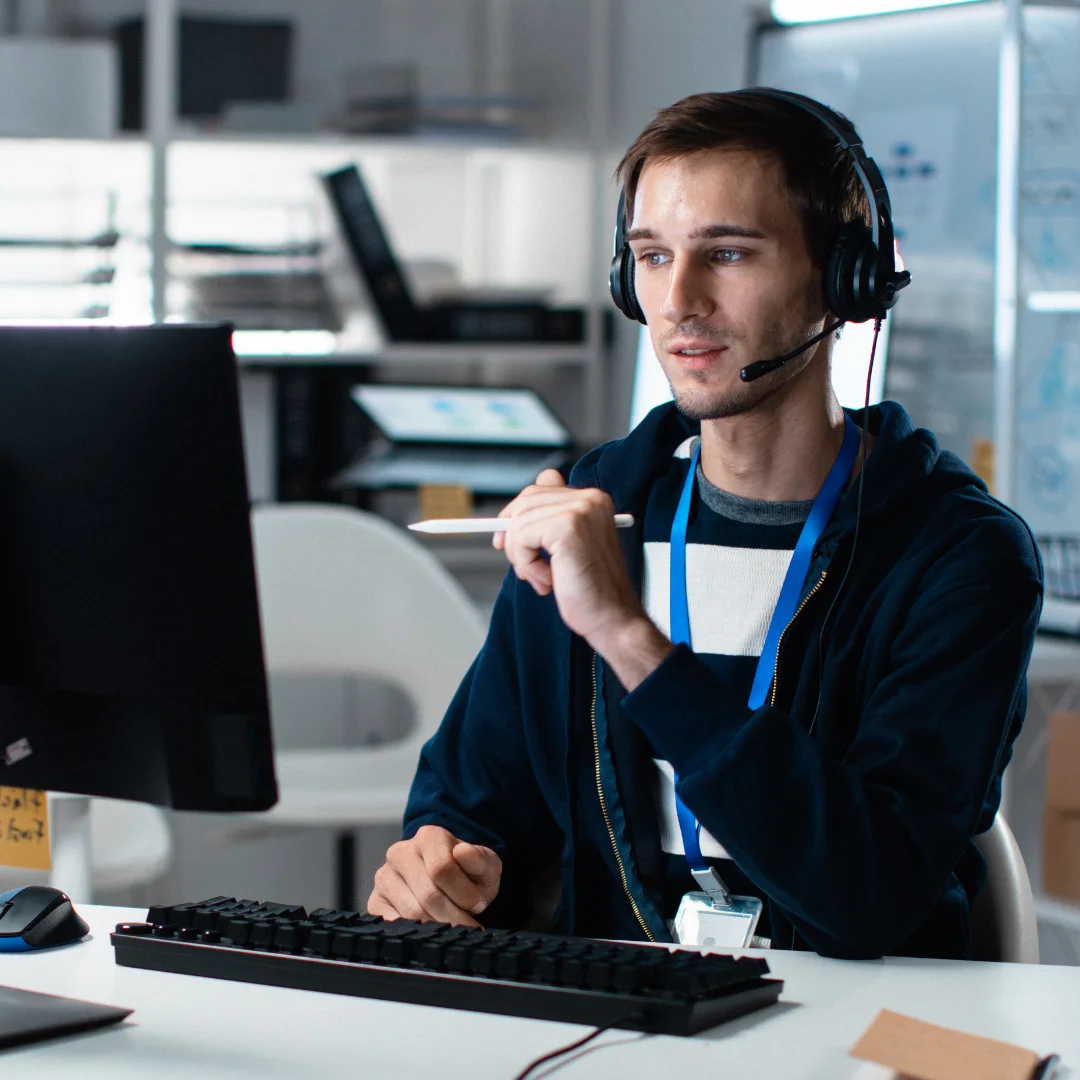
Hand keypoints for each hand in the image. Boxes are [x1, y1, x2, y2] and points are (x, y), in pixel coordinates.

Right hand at [368, 825, 501, 926]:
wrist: (449, 884)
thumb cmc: (468, 874)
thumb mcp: (484, 866)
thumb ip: (479, 859)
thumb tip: (463, 852)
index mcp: (428, 836)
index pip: (441, 868)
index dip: (463, 893)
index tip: (478, 904)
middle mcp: (400, 852)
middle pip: (428, 894)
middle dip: (454, 915)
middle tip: (469, 925)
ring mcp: (384, 877)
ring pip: (412, 912)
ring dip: (438, 925)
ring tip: (453, 925)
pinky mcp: (375, 902)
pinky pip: (394, 924)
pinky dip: (417, 933)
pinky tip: (432, 930)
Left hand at [493, 469, 643, 646]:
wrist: (612, 618)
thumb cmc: (591, 590)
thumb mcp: (566, 548)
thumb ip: (547, 523)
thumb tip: (512, 513)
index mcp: (593, 500)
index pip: (541, 487)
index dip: (519, 514)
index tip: (509, 539)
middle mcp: (590, 499)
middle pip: (525, 501)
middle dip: (514, 536)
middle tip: (525, 567)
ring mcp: (580, 510)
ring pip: (518, 521)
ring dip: (521, 556)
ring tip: (543, 578)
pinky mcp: (567, 527)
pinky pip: (521, 537)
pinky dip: (525, 563)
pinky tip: (546, 579)